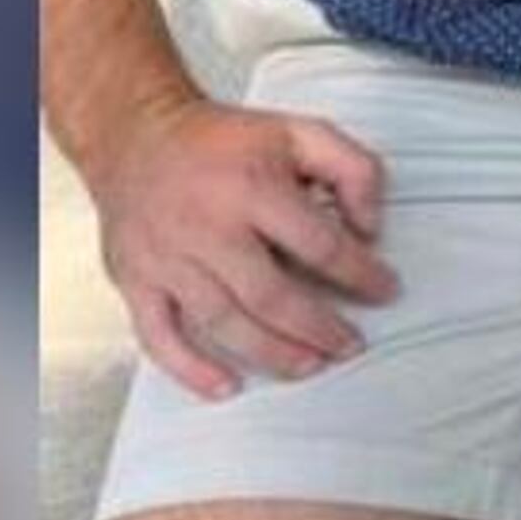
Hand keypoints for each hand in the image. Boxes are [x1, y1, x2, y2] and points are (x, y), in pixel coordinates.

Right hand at [91, 95, 399, 398]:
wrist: (135, 135)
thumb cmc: (224, 141)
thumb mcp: (301, 132)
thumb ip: (352, 169)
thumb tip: (370, 228)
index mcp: (253, 188)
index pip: (319, 244)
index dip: (360, 273)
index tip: (386, 289)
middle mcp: (208, 227)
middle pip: (271, 295)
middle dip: (319, 328)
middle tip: (351, 345)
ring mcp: (167, 258)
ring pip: (223, 321)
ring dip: (271, 352)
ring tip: (311, 366)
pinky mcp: (134, 280)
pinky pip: (158, 336)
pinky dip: (190, 369)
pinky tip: (226, 387)